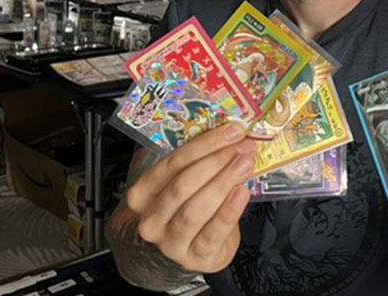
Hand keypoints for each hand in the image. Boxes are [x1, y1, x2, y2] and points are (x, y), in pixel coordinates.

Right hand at [124, 123, 255, 273]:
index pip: (172, 163)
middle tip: (242, 148)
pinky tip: (242, 193)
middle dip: (216, 162)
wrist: (194, 249)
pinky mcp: (195, 257)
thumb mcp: (185, 183)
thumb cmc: (189, 208)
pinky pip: (213, 232)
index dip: (205, 145)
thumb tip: (229, 135)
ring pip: (195, 209)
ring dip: (224, 182)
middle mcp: (151, 219)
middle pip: (183, 185)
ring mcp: (170, 242)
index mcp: (142, 194)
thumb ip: (198, 162)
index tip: (232, 131)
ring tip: (245, 165)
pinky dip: (229, 210)